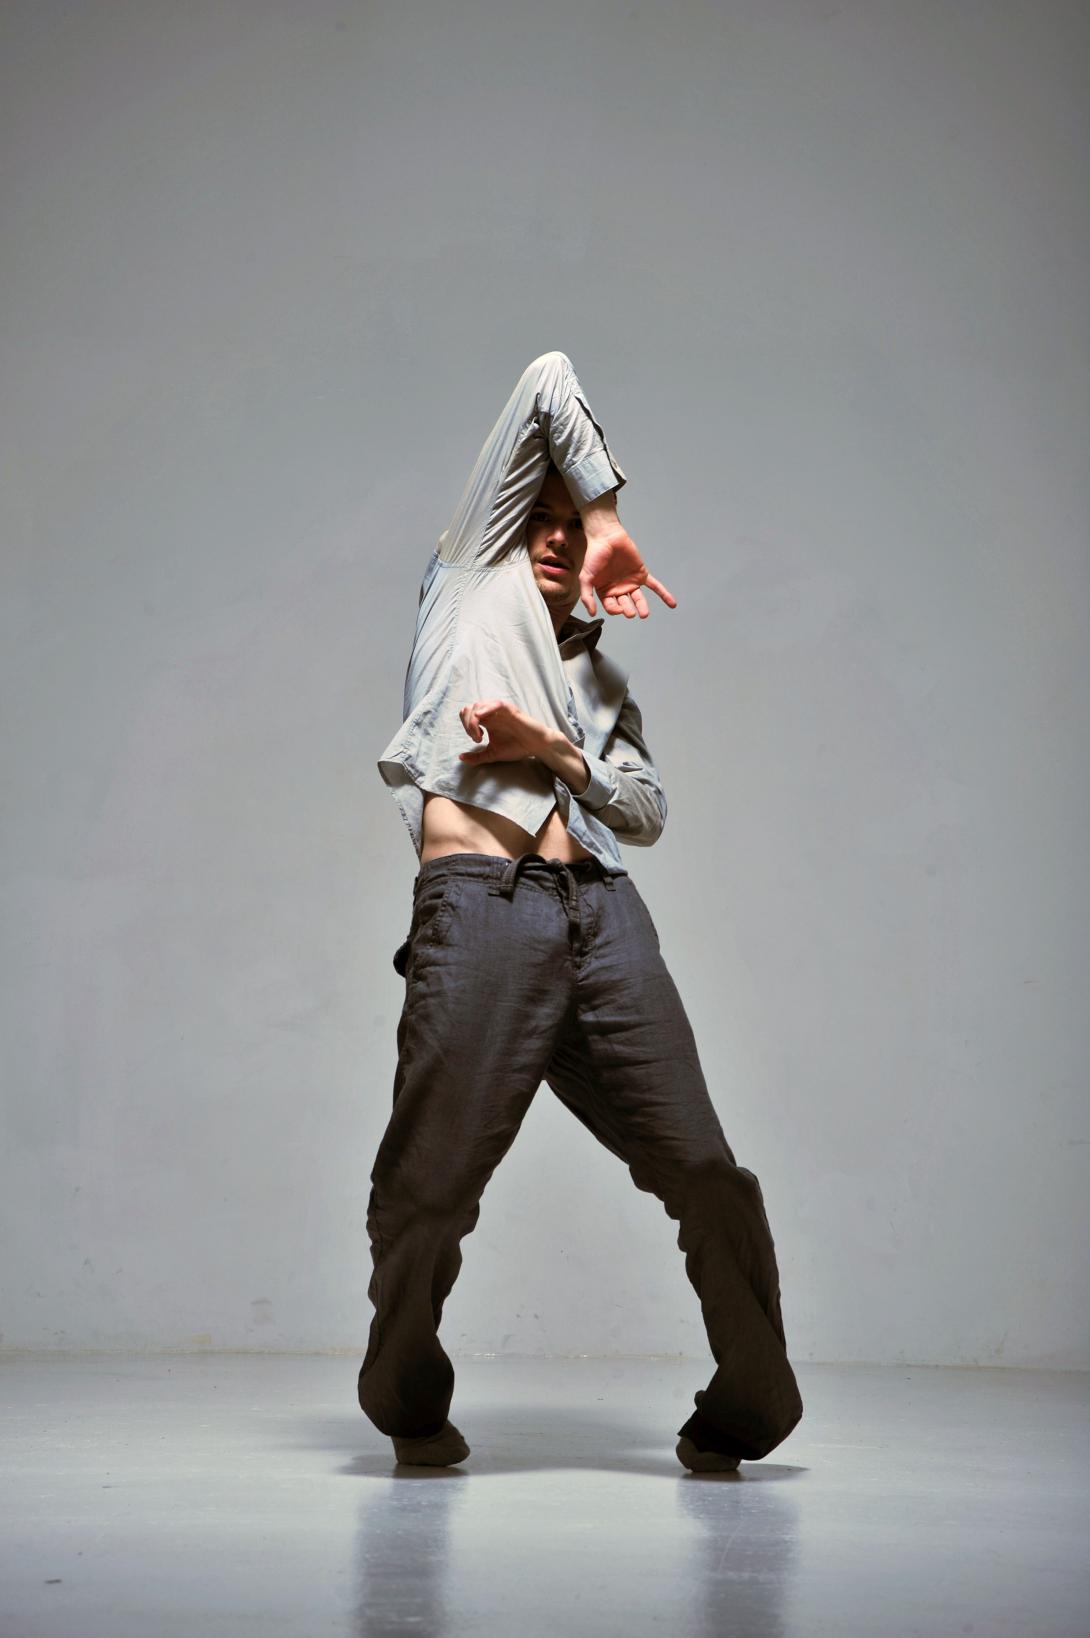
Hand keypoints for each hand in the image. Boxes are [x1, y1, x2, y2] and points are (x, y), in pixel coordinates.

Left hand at [457, 699, 552, 765]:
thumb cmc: (517, 747)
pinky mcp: (511, 710)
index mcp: (486, 721)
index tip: (476, 741)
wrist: (536, 747)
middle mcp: (491, 713)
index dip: (466, 726)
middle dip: (467, 724)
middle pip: (469, 709)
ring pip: (479, 705)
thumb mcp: (492, 754)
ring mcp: (500, 711)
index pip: (467, 715)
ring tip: (479, 735)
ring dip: (474, 720)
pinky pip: (496, 704)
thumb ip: (477, 757)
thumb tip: (460, 757)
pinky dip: (486, 708)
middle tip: (476, 738)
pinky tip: (481, 717)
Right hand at [579, 504, 676, 619]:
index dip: (615, 610)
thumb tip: (592, 613)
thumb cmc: (594, 556)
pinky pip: (654, 586)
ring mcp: (631, 581)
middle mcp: (619, 588)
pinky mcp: (641, 574)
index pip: (611, 607)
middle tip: (631, 613)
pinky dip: (663, 595)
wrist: (606, 537)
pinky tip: (672, 604)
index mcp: (606, 591)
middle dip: (628, 610)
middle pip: (625, 604)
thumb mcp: (586, 577)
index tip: (618, 609)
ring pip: (639, 598)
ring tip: (644, 614)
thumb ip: (587, 596)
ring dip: (642, 607)